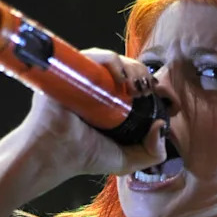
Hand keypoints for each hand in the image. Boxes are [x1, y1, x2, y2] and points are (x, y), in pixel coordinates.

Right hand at [12, 48, 166, 178]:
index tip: (162, 97)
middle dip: (144, 76)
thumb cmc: (84, 157)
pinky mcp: (71, 69)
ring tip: (136, 86)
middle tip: (148, 91)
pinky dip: (112, 61)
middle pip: (128, 69)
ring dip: (131, 68)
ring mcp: (84, 76)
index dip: (152, 85)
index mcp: (111, 103)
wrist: (54, 153)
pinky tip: (121, 78)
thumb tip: (162, 126)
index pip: (136, 84)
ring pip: (114, 61)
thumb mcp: (127, 160)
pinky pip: (95, 56)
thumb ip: (152, 152)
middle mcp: (98, 87)